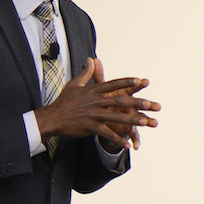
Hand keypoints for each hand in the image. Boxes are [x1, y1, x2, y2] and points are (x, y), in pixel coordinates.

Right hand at [34, 57, 159, 150]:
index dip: (128, 82)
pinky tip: (128, 145)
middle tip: (152, 104)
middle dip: (137, 102)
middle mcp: (95, 101)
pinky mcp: (90, 126)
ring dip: (132, 120)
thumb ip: (85, 73)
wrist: (52, 117)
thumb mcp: (74, 84)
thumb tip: (90, 59)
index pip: (113, 84)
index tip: (141, 80)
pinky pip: (107, 134)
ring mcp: (93, 114)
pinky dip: (118, 139)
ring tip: (146, 123)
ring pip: (117, 117)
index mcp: (93, 91)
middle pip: (120, 100)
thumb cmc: (63, 102)